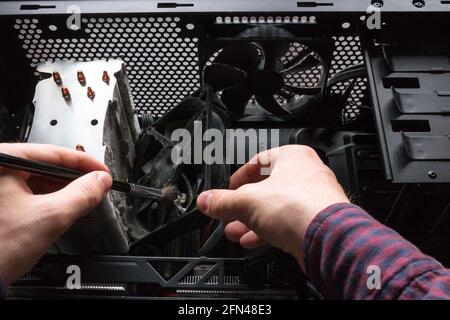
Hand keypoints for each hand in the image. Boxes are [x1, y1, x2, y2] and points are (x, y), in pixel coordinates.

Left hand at [0, 143, 111, 283]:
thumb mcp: (50, 216)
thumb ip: (82, 195)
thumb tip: (100, 181)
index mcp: (3, 161)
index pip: (52, 152)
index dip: (84, 162)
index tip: (102, 172)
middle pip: (46, 165)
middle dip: (75, 178)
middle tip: (96, 186)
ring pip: (38, 179)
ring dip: (63, 189)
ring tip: (82, 199)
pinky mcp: (0, 202)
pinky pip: (29, 192)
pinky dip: (49, 198)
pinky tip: (62, 206)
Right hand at [197, 145, 348, 269]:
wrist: (328, 239)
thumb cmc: (300, 207)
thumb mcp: (247, 201)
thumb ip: (223, 201)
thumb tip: (206, 200)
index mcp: (293, 157)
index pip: (259, 161)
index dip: (239, 176)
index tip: (228, 189)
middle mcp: (306, 174)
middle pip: (266, 188)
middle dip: (243, 205)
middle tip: (229, 214)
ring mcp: (313, 199)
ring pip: (275, 208)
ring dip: (252, 221)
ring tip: (235, 231)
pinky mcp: (315, 222)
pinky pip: (286, 223)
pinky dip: (268, 231)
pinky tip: (253, 241)